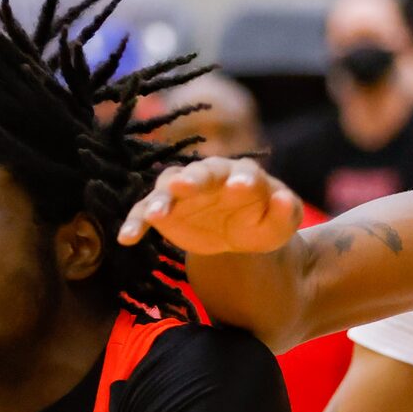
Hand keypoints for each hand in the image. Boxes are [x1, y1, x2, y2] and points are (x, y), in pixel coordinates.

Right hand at [118, 158, 302, 256]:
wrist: (237, 234)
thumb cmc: (262, 224)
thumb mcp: (281, 224)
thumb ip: (286, 212)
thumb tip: (282, 199)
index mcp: (243, 175)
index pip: (243, 172)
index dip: (243, 180)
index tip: (241, 188)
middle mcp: (210, 176)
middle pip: (201, 173)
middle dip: (192, 179)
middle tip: (183, 186)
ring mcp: (184, 190)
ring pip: (168, 186)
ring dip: (160, 198)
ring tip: (155, 214)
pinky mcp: (165, 210)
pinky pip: (145, 213)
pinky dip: (135, 223)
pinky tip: (126, 239)